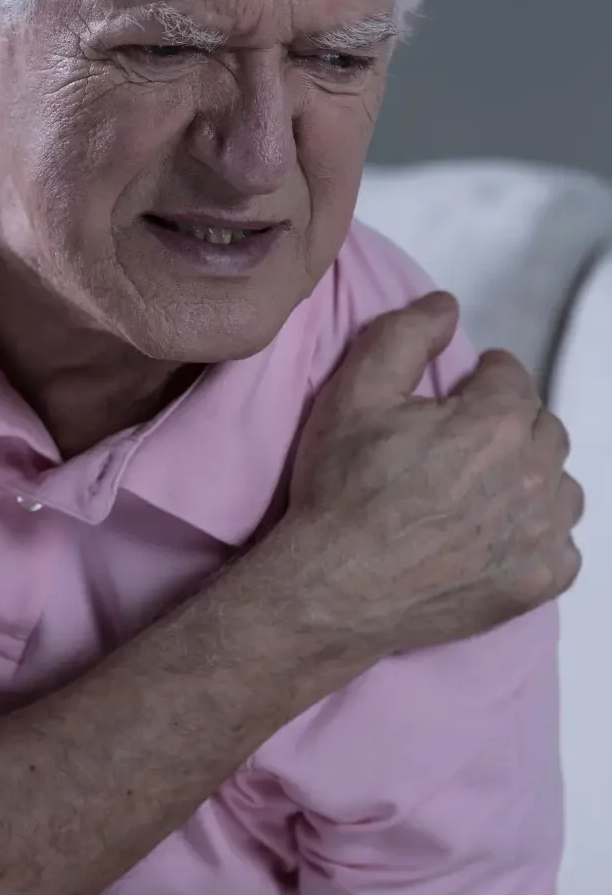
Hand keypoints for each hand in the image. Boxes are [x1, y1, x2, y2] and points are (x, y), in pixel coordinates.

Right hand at [284, 292, 583, 656]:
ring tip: (478, 491)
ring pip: (559, 486)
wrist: (332, 587)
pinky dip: (535, 538)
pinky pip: (562, 547)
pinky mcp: (535, 582)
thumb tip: (445, 307)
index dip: (477, 380)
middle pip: (542, 428)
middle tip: (457, 447)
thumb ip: (405, 335)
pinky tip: (493, 536)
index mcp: (498, 421)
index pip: (510, 375)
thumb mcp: (353, 394)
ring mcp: (540, 534)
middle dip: (507, 428)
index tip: (453, 398)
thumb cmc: (341, 493)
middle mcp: (534, 475)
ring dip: (528, 480)